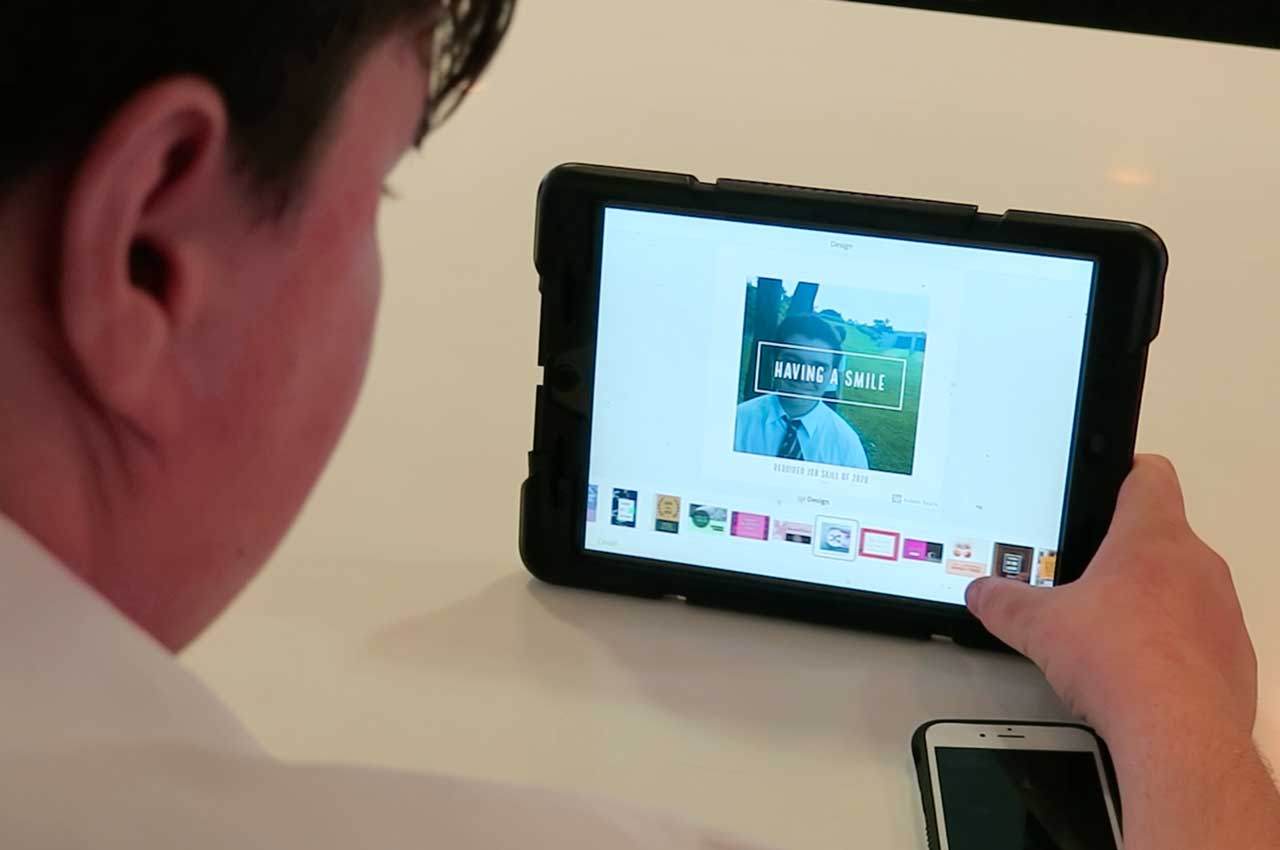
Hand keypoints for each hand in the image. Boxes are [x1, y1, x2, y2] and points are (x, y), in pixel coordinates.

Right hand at [966, 455, 1256, 743]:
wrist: (1179, 733)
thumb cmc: (1122, 663)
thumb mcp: (1038, 627)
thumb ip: (1003, 603)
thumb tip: (982, 594)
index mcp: (1151, 538)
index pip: (1149, 475)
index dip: (1125, 471)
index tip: (1106, 481)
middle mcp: (1197, 564)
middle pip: (1163, 535)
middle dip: (1124, 553)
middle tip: (1086, 577)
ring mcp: (1222, 609)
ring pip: (1184, 586)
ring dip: (1152, 600)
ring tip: (1109, 632)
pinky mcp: (1233, 653)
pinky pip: (1202, 633)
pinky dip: (1173, 644)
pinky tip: (1139, 671)